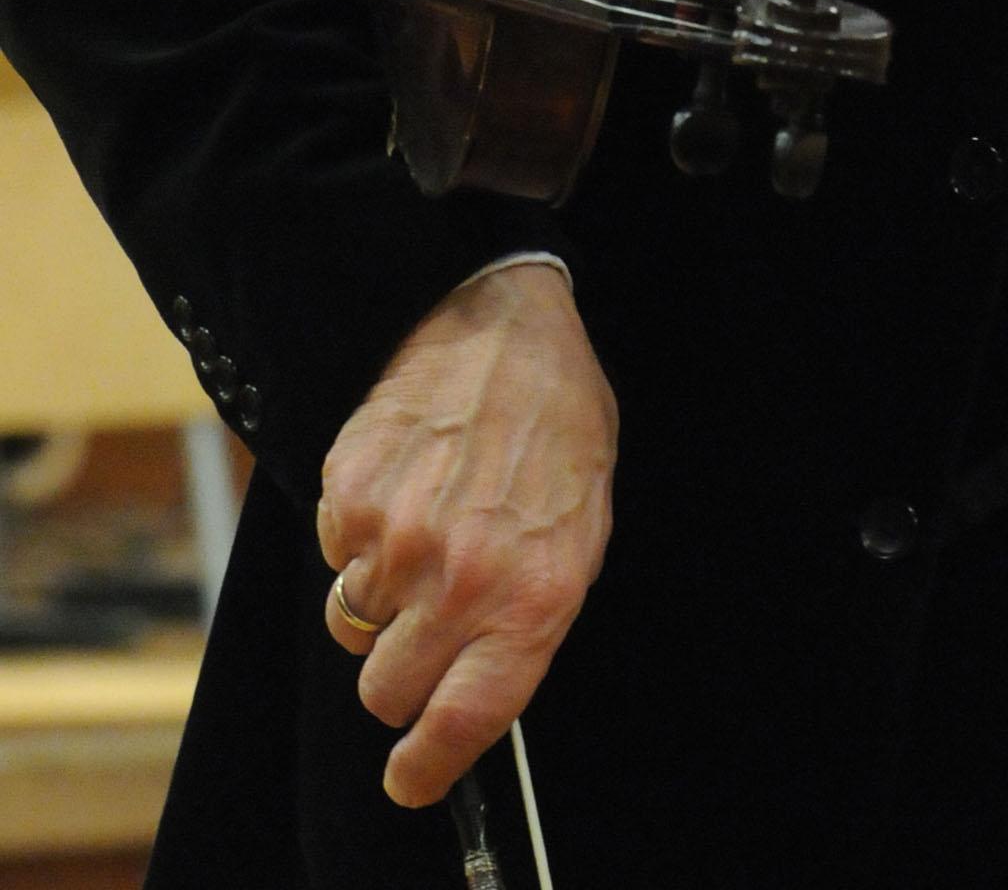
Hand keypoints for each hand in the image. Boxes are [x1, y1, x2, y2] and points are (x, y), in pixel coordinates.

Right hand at [316, 261, 615, 807]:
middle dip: (400, 670)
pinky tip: (403, 486)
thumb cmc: (554, 422)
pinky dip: (358, 538)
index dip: (427, 764)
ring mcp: (397, 541)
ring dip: (379, 599)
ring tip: (423, 527)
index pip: (464, 721)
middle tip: (425, 618)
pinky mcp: (347, 500)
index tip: (411, 776)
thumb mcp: (580, 525)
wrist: (500, 324)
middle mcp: (460, 579)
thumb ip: (531, 613)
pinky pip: (334, 558)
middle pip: (386, 689)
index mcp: (531, 596)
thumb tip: (483, 685)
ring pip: (352, 626)